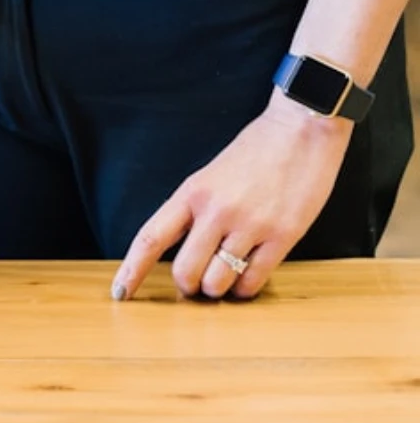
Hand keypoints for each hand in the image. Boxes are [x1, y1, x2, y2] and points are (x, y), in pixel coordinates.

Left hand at [113, 94, 352, 300]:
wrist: (302, 130)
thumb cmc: (254, 152)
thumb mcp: (208, 177)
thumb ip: (192, 211)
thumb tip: (178, 251)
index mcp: (191, 193)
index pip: (151, 238)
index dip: (132, 270)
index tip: (120, 293)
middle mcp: (216, 211)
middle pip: (185, 271)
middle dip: (188, 286)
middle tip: (196, 285)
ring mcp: (250, 224)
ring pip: (218, 281)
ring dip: (218, 290)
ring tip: (225, 281)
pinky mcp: (283, 235)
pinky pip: (254, 279)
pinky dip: (245, 289)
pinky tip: (246, 280)